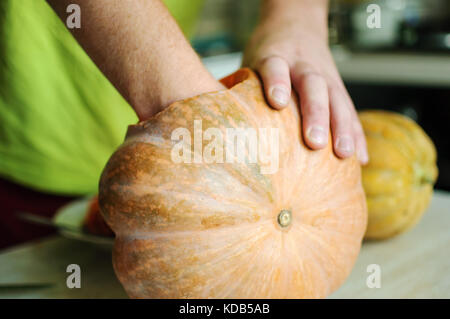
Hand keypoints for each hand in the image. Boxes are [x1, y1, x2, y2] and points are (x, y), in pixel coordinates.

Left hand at [243, 1, 367, 163]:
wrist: (295, 23)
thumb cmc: (267, 54)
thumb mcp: (251, 61)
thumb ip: (241, 90)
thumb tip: (222, 131)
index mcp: (275, 56)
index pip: (275, 67)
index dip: (277, 82)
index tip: (277, 102)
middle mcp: (303, 64)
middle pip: (312, 86)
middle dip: (315, 114)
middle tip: (314, 142)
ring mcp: (325, 75)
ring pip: (336, 98)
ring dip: (342, 127)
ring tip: (344, 154)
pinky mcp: (339, 86)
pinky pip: (350, 110)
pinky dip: (356, 133)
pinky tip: (360, 158)